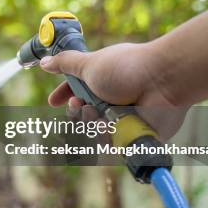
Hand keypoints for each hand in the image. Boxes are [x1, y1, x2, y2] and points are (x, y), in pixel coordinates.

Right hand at [39, 42, 186, 139]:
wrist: (163, 82)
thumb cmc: (127, 69)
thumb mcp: (90, 64)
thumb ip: (65, 64)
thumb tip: (44, 62)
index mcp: (102, 80)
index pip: (76, 90)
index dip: (64, 96)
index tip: (53, 102)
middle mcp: (113, 98)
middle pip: (84, 114)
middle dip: (77, 112)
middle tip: (82, 106)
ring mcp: (124, 117)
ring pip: (95, 131)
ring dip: (91, 123)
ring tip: (99, 114)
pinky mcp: (136, 135)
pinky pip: (112, 145)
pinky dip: (107, 136)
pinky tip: (110, 126)